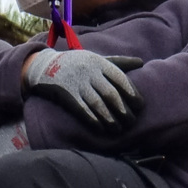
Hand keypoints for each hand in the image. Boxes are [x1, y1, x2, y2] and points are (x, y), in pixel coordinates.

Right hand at [23, 48, 142, 128]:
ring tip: (118, 129)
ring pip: (97, 103)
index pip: (120, 79)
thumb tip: (141, 62)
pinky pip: (81, 109)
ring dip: (109, 118)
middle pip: (110, 93)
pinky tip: (101, 128)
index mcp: (99, 63)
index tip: (140, 106)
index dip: (132, 93)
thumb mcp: (97, 59)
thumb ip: (120, 62)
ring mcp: (77, 84)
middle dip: (123, 110)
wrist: (46, 66)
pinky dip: (93, 120)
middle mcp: (89, 72)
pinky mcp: (66, 95)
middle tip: (131, 122)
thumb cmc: (78, 64)